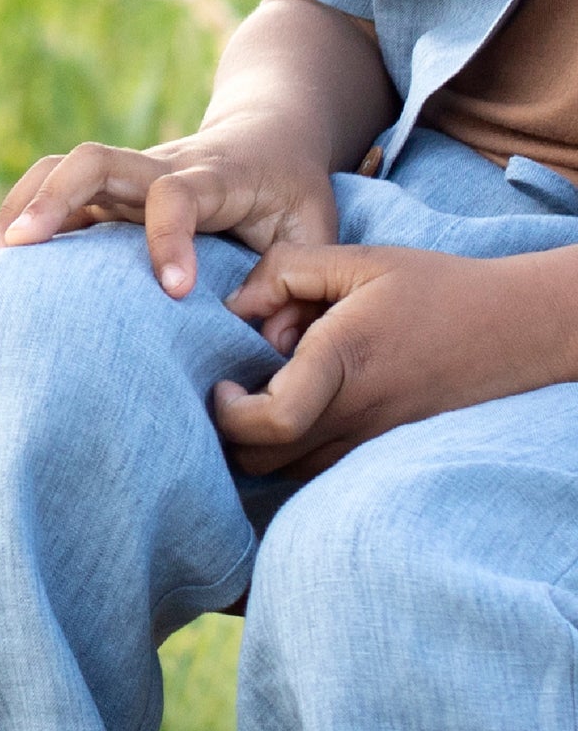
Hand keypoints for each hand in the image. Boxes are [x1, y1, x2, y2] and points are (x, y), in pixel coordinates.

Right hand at [0, 124, 339, 303]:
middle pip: (95, 161)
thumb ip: (302, 282)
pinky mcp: (109, 191)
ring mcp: (129, 176)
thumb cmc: (293, 192)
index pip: (177, 193)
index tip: (175, 291)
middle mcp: (161, 166)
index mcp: (215, 177)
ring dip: (24, 205)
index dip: (170, 237)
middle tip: (19, 249)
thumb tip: (270, 340)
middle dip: (54, 200)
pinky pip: (55, 191)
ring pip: (63, 168)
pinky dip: (21, 217)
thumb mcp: (317, 230)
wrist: (268, 132)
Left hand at [214, 241, 577, 477]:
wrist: (509, 330)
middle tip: (232, 386)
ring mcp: (371, 442)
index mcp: (344, 361)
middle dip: (230, 432)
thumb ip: (284, 270)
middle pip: (263, 461)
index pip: (273, 421)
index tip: (221, 384)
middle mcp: (355, 414)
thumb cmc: (431, 288)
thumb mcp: (356, 258)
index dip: (231, 414)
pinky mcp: (381, 451)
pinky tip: (295, 405)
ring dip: (259, 442)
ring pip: (287, 473)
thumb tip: (236, 305)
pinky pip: (317, 470)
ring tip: (265, 392)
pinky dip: (291, 450)